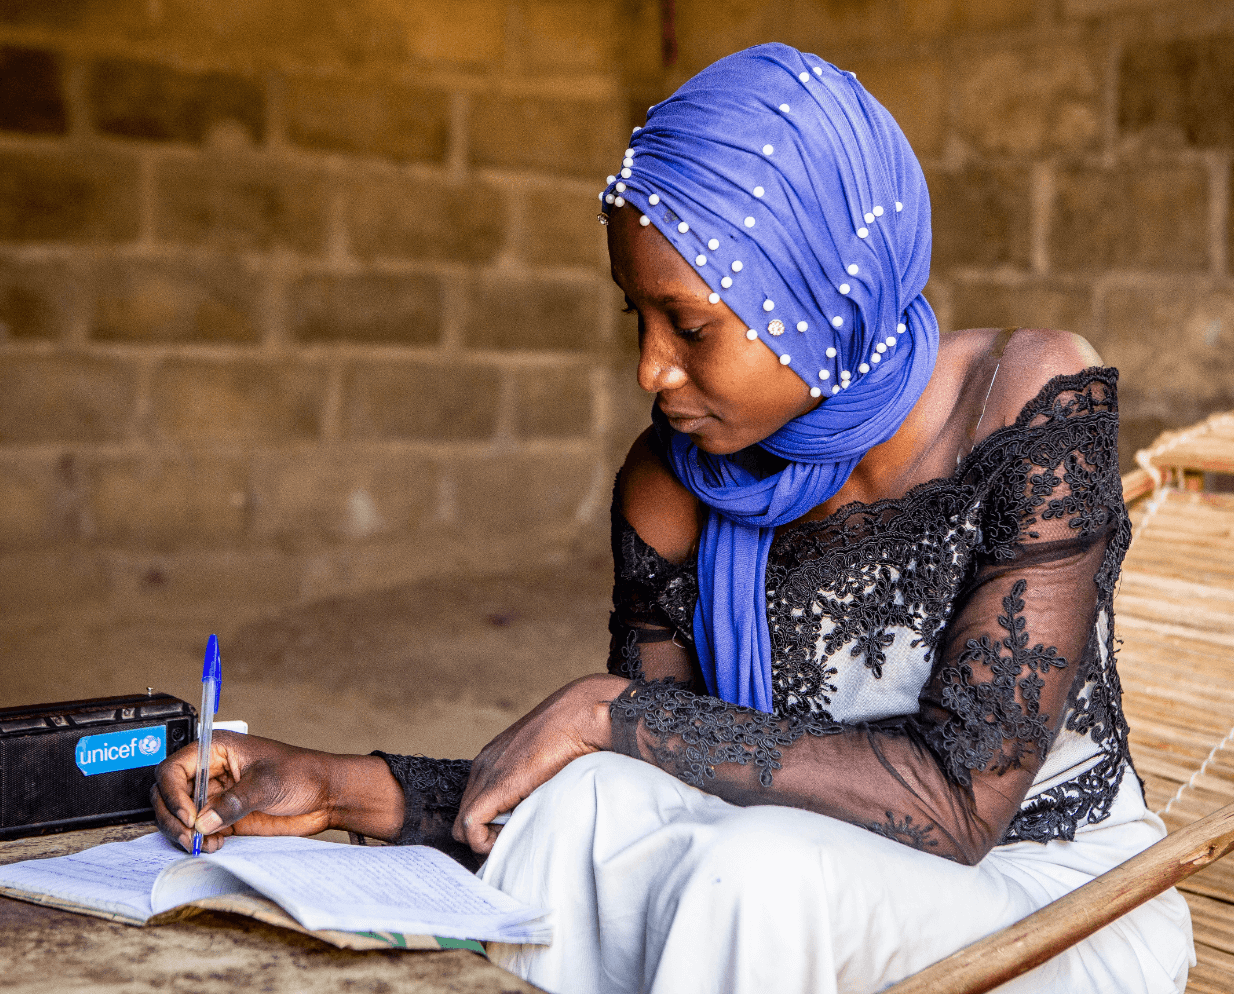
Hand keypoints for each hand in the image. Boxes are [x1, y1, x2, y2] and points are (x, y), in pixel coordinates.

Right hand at [151, 732, 401, 852]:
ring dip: (183, 833)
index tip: (187, 815)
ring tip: (204, 844)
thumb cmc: (302, 774)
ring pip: (178, 816)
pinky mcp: (222, 818)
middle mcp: (210, 772)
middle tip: (191, 837)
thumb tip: (203, 821)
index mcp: (216, 750)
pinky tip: (215, 845)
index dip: (172, 793)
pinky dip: (198, 841)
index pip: (173, 769)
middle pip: (167, 794)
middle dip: (172, 818)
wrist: (324, 796)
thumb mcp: (268, 783)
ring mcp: (214, 796)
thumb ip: (234, 801)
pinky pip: (196, 831)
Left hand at [454, 674, 627, 854]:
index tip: (515, 832)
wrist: (580, 716)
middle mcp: (483, 767)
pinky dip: (484, 842)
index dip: (490, 828)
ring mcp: (486, 774)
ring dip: (488, 838)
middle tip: (515, 837)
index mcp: (493, 761)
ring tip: (517, 834)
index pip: (474, 806)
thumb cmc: (573, 737)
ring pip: (463, 825)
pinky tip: (510, 839)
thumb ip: (530, 785)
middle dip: (487, 835)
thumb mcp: (543, 766)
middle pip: (465, 818)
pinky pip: (469, 826)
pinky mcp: (496, 786)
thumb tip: (530, 812)